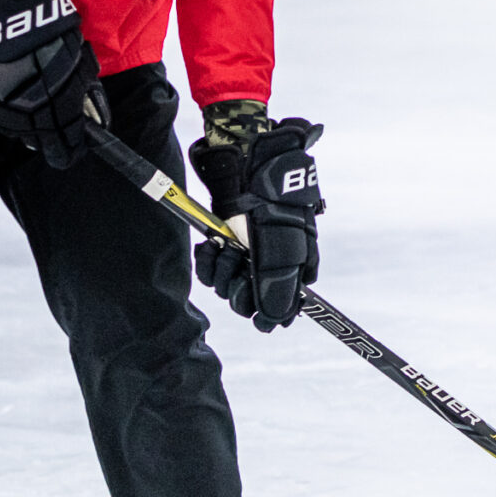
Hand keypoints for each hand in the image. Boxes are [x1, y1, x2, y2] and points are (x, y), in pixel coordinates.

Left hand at [188, 105, 323, 330]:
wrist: (251, 173)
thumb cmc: (275, 210)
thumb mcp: (286, 252)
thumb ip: (280, 291)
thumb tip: (273, 323)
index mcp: (289, 271)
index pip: (275, 311)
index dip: (264, 314)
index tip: (260, 317)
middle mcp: (264, 267)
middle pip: (243, 302)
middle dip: (238, 287)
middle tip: (241, 262)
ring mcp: (241, 256)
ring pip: (222, 287)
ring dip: (221, 269)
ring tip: (227, 247)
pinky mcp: (221, 244)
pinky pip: (207, 270)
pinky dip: (206, 261)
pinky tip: (211, 246)